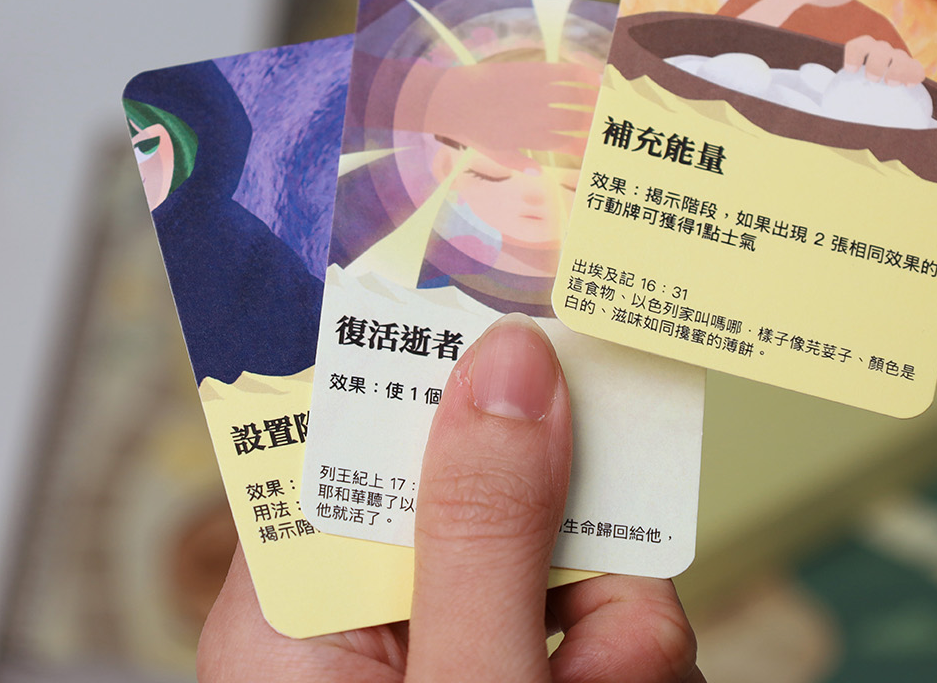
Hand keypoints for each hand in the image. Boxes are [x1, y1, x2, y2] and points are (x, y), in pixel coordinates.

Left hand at [197, 316, 701, 682]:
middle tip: (599, 632)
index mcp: (299, 606)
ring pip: (570, 555)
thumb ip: (482, 528)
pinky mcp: (532, 673)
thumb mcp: (461, 680)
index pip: (350, 430)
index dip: (432, 360)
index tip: (510, 293)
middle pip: (486, 483)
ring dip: (623, 634)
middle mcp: (371, 618)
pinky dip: (636, 662)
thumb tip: (514, 363)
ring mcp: (459, 648)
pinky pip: (608, 621)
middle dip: (573, 545)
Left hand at [424, 62, 598, 166]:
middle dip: (598, 122)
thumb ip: (520, 164)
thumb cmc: (472, 130)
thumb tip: (541, 174)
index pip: (571, 145)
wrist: (453, 100)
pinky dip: (584, 74)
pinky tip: (597, 77)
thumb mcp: (495, 154)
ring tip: (610, 100)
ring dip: (598, 98)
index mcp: (535, 140)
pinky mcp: (534, 72)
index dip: (589, 147)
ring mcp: (539, 94)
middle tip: (612, 120)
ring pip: (579, 97)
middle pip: (580, 121)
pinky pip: (566, 73)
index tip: (601, 148)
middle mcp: (542, 118)